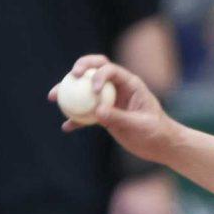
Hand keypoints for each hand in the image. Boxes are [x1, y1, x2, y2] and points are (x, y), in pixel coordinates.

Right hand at [55, 54, 177, 163]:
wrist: (160, 145)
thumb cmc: (156, 132)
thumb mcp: (139, 125)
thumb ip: (119, 117)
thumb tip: (96, 111)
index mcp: (129, 83)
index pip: (110, 70)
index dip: (98, 74)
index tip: (93, 90)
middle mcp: (117, 88)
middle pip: (95, 69)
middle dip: (81, 67)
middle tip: (70, 76)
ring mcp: (109, 100)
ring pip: (85, 90)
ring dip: (68, 91)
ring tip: (52, 96)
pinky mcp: (105, 115)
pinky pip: (86, 113)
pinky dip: (76, 118)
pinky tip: (66, 127)